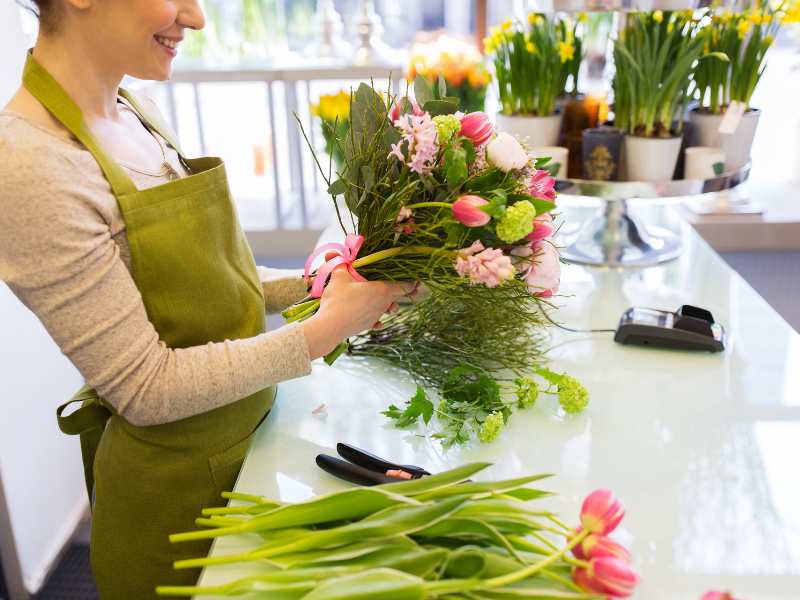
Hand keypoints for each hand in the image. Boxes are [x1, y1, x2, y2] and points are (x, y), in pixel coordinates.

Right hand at [301, 269, 415, 358]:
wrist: (330, 326)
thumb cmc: (338, 300)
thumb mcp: (339, 277)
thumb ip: (340, 264)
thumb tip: (331, 253)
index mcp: (382, 290)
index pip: (404, 285)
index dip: (412, 282)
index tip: (417, 281)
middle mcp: (383, 304)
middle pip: (397, 296)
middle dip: (399, 291)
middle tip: (404, 286)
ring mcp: (376, 316)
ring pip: (388, 308)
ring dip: (388, 304)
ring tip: (385, 300)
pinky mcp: (367, 324)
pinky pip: (377, 319)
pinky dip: (377, 317)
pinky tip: (374, 318)